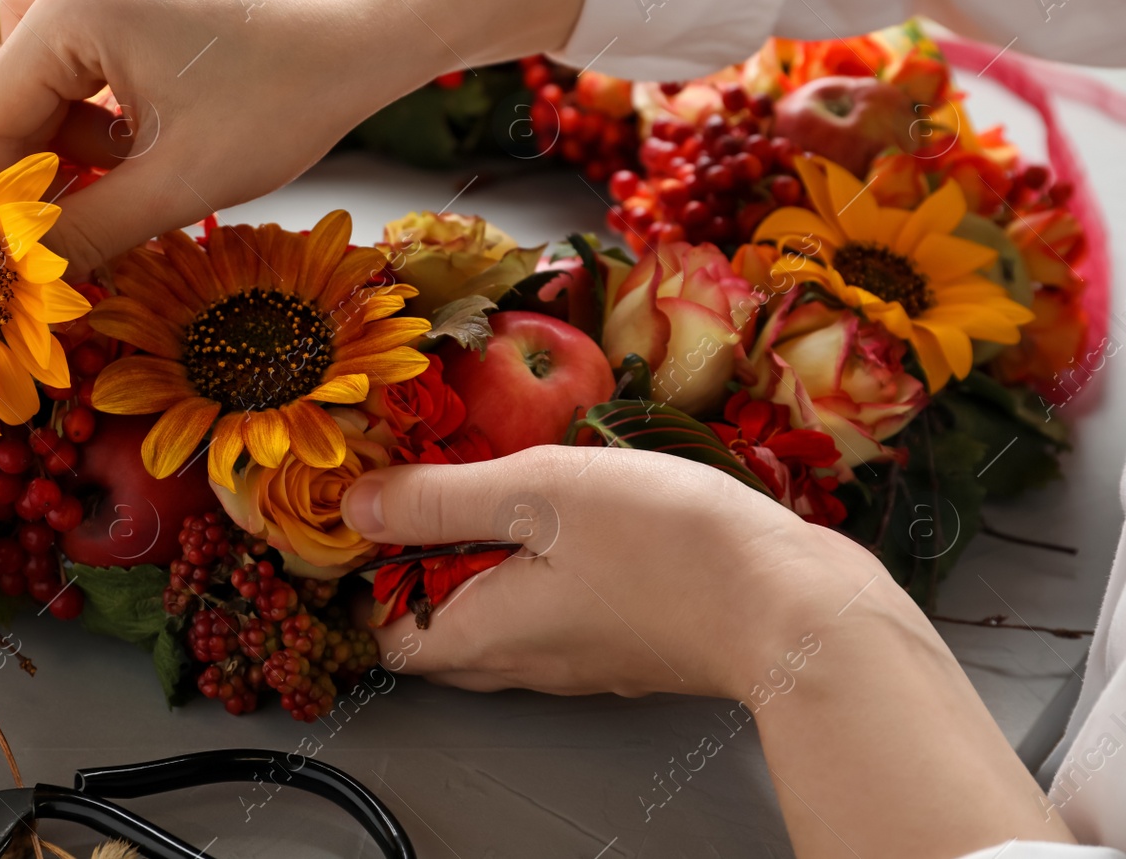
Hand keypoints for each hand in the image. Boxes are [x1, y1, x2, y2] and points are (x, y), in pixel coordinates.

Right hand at [0, 0, 424, 278]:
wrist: (364, 33)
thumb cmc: (287, 97)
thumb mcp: (181, 182)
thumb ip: (90, 231)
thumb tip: (22, 276)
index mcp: (71, 8)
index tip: (11, 264)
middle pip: (10, 104)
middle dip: (38, 177)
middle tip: (72, 243)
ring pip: (43, 95)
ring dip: (72, 154)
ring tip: (135, 187)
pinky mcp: (124, 1)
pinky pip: (79, 75)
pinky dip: (99, 126)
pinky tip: (147, 154)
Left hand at [343, 446, 1071, 856]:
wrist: (796, 604)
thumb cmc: (669, 547)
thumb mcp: (536, 493)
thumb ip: (440, 500)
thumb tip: (357, 506)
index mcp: (486, 633)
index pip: (387, 638)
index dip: (366, 581)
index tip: (376, 513)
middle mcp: (526, 662)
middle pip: (440, 632)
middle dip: (420, 570)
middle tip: (430, 493)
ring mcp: (581, 658)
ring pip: (501, 621)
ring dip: (483, 564)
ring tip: (498, 490)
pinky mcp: (629, 642)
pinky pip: (557, 613)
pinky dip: (541, 570)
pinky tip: (570, 516)